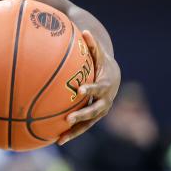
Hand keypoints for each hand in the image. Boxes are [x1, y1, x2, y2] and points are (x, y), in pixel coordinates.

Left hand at [58, 29, 121, 144]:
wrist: (113, 77)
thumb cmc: (101, 62)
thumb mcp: (99, 53)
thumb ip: (92, 44)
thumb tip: (84, 31)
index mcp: (106, 85)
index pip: (99, 88)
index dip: (91, 89)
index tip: (80, 90)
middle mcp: (105, 101)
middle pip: (94, 111)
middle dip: (82, 115)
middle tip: (68, 118)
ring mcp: (100, 111)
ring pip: (89, 124)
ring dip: (75, 131)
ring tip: (60, 138)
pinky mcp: (94, 117)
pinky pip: (83, 127)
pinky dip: (72, 133)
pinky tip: (57, 140)